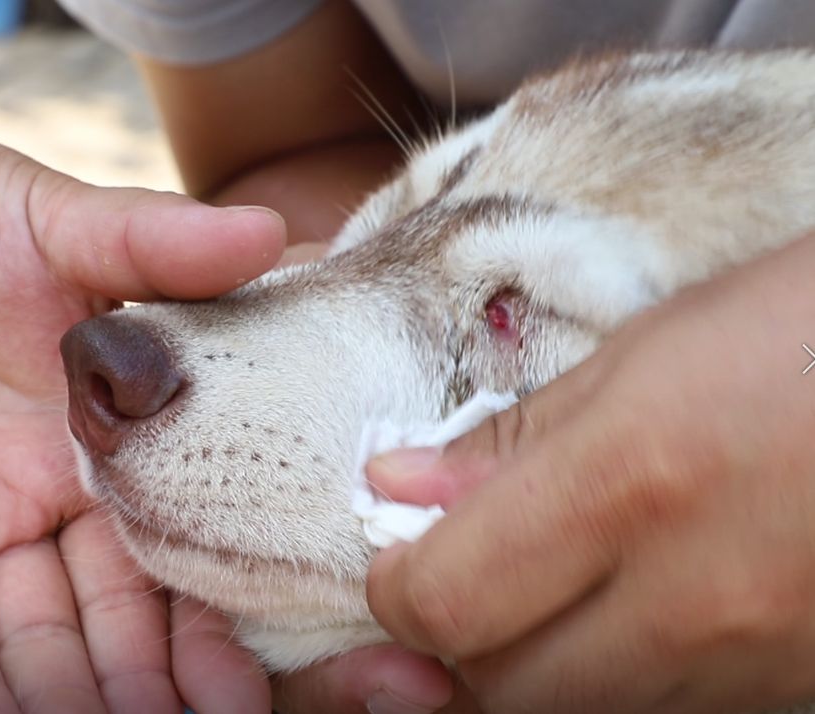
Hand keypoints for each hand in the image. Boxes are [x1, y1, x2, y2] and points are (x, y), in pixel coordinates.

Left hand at [366, 235, 814, 713]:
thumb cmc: (810, 327)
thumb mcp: (651, 350)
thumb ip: (514, 438)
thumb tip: (400, 488)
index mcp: (633, 483)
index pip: (448, 601)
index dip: (398, 585)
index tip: (398, 550)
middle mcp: (697, 600)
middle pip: (505, 686)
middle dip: (460, 637)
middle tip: (464, 571)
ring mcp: (762, 661)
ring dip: (540, 661)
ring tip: (553, 581)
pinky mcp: (804, 688)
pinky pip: (675, 712)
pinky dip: (625, 675)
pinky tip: (636, 605)